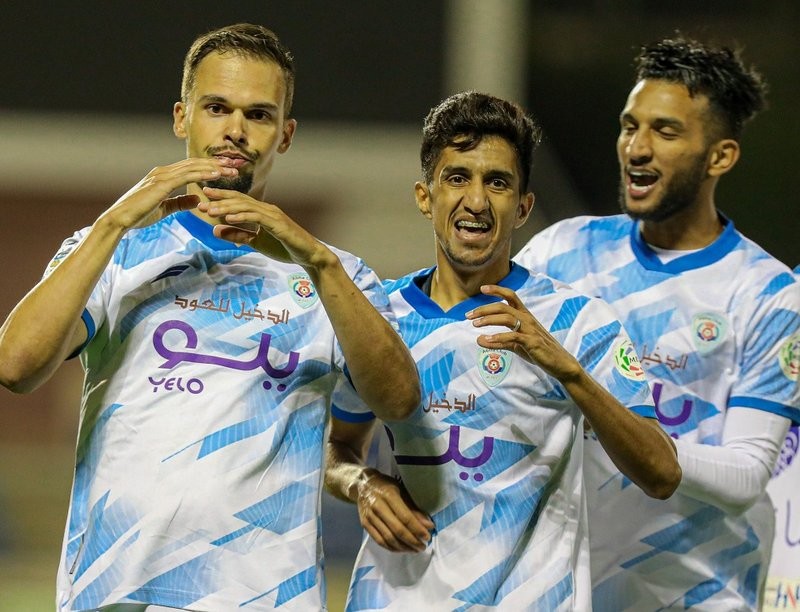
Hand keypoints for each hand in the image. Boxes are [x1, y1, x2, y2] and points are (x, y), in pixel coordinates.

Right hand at [102, 158, 238, 230]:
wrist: (120, 219)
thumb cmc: (138, 214)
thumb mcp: (165, 208)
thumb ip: (181, 202)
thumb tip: (197, 199)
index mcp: (164, 176)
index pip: (191, 168)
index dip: (210, 167)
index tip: (227, 169)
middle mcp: (163, 172)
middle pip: (195, 164)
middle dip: (216, 164)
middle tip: (235, 165)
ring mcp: (162, 176)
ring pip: (193, 167)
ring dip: (214, 167)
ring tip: (232, 169)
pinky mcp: (161, 184)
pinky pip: (186, 176)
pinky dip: (203, 174)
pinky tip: (216, 175)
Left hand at [198, 187, 334, 267]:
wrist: (308, 255)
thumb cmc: (285, 247)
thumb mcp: (256, 242)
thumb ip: (238, 235)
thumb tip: (216, 230)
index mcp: (262, 212)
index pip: (238, 201)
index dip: (221, 197)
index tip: (204, 196)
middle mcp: (267, 209)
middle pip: (240, 200)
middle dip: (220, 198)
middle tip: (201, 198)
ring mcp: (273, 215)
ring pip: (246, 207)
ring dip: (227, 207)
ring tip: (210, 210)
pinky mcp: (278, 224)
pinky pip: (257, 217)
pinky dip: (242, 217)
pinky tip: (229, 217)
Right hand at [356, 469, 434, 552]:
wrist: (364, 485)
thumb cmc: (386, 486)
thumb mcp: (402, 491)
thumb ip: (414, 508)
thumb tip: (428, 525)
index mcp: (389, 495)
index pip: (405, 517)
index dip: (417, 529)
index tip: (427, 536)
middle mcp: (378, 507)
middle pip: (397, 530)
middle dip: (412, 541)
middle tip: (422, 546)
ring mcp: (370, 517)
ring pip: (388, 538)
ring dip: (403, 547)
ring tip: (414, 549)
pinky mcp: (365, 524)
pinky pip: (379, 541)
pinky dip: (392, 548)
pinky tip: (402, 549)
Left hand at [466, 284, 581, 381]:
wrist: (559, 363)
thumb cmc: (537, 350)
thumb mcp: (515, 345)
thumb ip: (498, 341)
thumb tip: (478, 339)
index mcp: (524, 315)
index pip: (511, 296)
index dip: (497, 290)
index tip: (482, 289)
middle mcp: (527, 319)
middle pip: (503, 307)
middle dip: (483, 309)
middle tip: (468, 316)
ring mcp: (530, 329)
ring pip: (507, 318)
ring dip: (488, 320)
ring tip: (475, 325)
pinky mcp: (532, 342)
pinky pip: (513, 336)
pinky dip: (498, 337)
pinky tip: (486, 340)